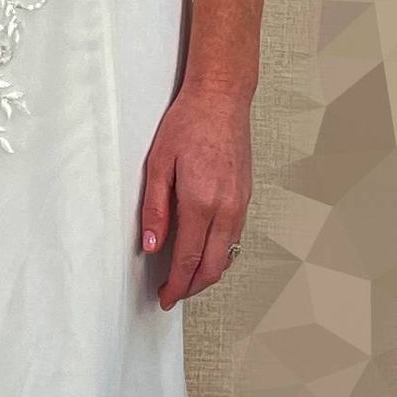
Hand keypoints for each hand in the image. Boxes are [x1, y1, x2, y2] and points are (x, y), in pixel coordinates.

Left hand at [139, 82, 251, 308]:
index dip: (176, 285)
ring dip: (207, 273)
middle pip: (212, 266)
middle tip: (173, 294)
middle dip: (192, 287)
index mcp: (201, 202)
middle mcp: (226, 208)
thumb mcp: (158, 165)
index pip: (188, 260)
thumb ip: (155, 209)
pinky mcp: (246, 197)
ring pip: (227, 255)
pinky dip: (219, 253)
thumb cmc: (189, 124)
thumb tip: (151, 244)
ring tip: (185, 277)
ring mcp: (240, 204)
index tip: (165, 297)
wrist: (222, 100)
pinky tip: (204, 251)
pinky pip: (234, 237)